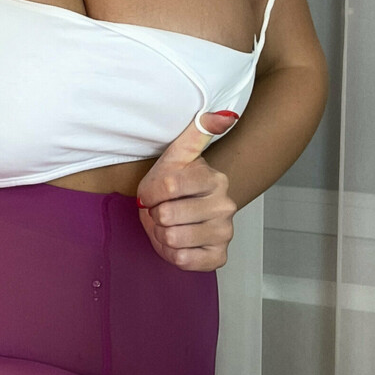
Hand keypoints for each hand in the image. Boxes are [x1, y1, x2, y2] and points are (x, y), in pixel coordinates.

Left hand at [135, 111, 240, 269]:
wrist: (189, 209)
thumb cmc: (177, 181)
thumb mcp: (179, 153)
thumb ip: (198, 130)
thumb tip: (225, 114)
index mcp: (213, 178)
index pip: (168, 185)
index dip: (149, 192)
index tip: (150, 192)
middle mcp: (225, 205)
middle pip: (167, 215)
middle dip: (154, 214)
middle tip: (160, 209)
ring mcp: (225, 232)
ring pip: (173, 239)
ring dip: (160, 234)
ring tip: (167, 225)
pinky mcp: (219, 256)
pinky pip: (182, 260)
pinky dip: (171, 253)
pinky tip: (176, 241)